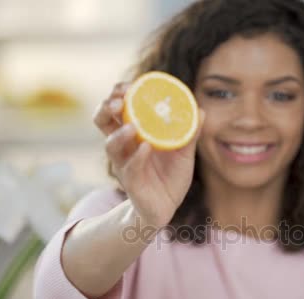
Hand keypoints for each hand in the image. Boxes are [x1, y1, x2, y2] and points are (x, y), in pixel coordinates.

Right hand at [93, 83, 204, 226]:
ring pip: (111, 146)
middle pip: (102, 122)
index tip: (126, 85)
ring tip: (132, 125)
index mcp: (132, 134)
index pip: (116, 109)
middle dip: (106, 108)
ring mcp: (124, 165)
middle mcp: (123, 147)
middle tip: (117, 99)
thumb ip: (190, 132)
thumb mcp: (184, 152)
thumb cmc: (171, 176)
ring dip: (120, 133)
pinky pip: (130, 168)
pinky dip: (136, 157)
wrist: (166, 208)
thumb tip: (201, 109)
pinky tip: (145, 147)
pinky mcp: (131, 183)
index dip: (117, 95)